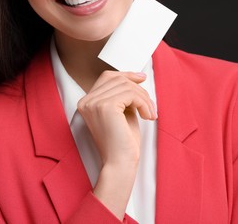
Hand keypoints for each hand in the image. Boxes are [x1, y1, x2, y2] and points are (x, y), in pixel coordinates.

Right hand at [77, 70, 156, 219]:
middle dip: (139, 90)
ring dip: (144, 99)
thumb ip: (124, 95)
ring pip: (126, 86)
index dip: (126, 75)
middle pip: (118, 79)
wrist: (120, 163)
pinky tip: (147, 116)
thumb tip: (137, 77)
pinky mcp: (105, 107)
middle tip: (151, 106)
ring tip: (151, 113)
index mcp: (87, 102)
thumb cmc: (123, 142)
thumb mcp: (123, 112)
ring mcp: (94, 103)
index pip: (107, 77)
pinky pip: (131, 94)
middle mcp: (86, 101)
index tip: (142, 78)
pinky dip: (143, 103)